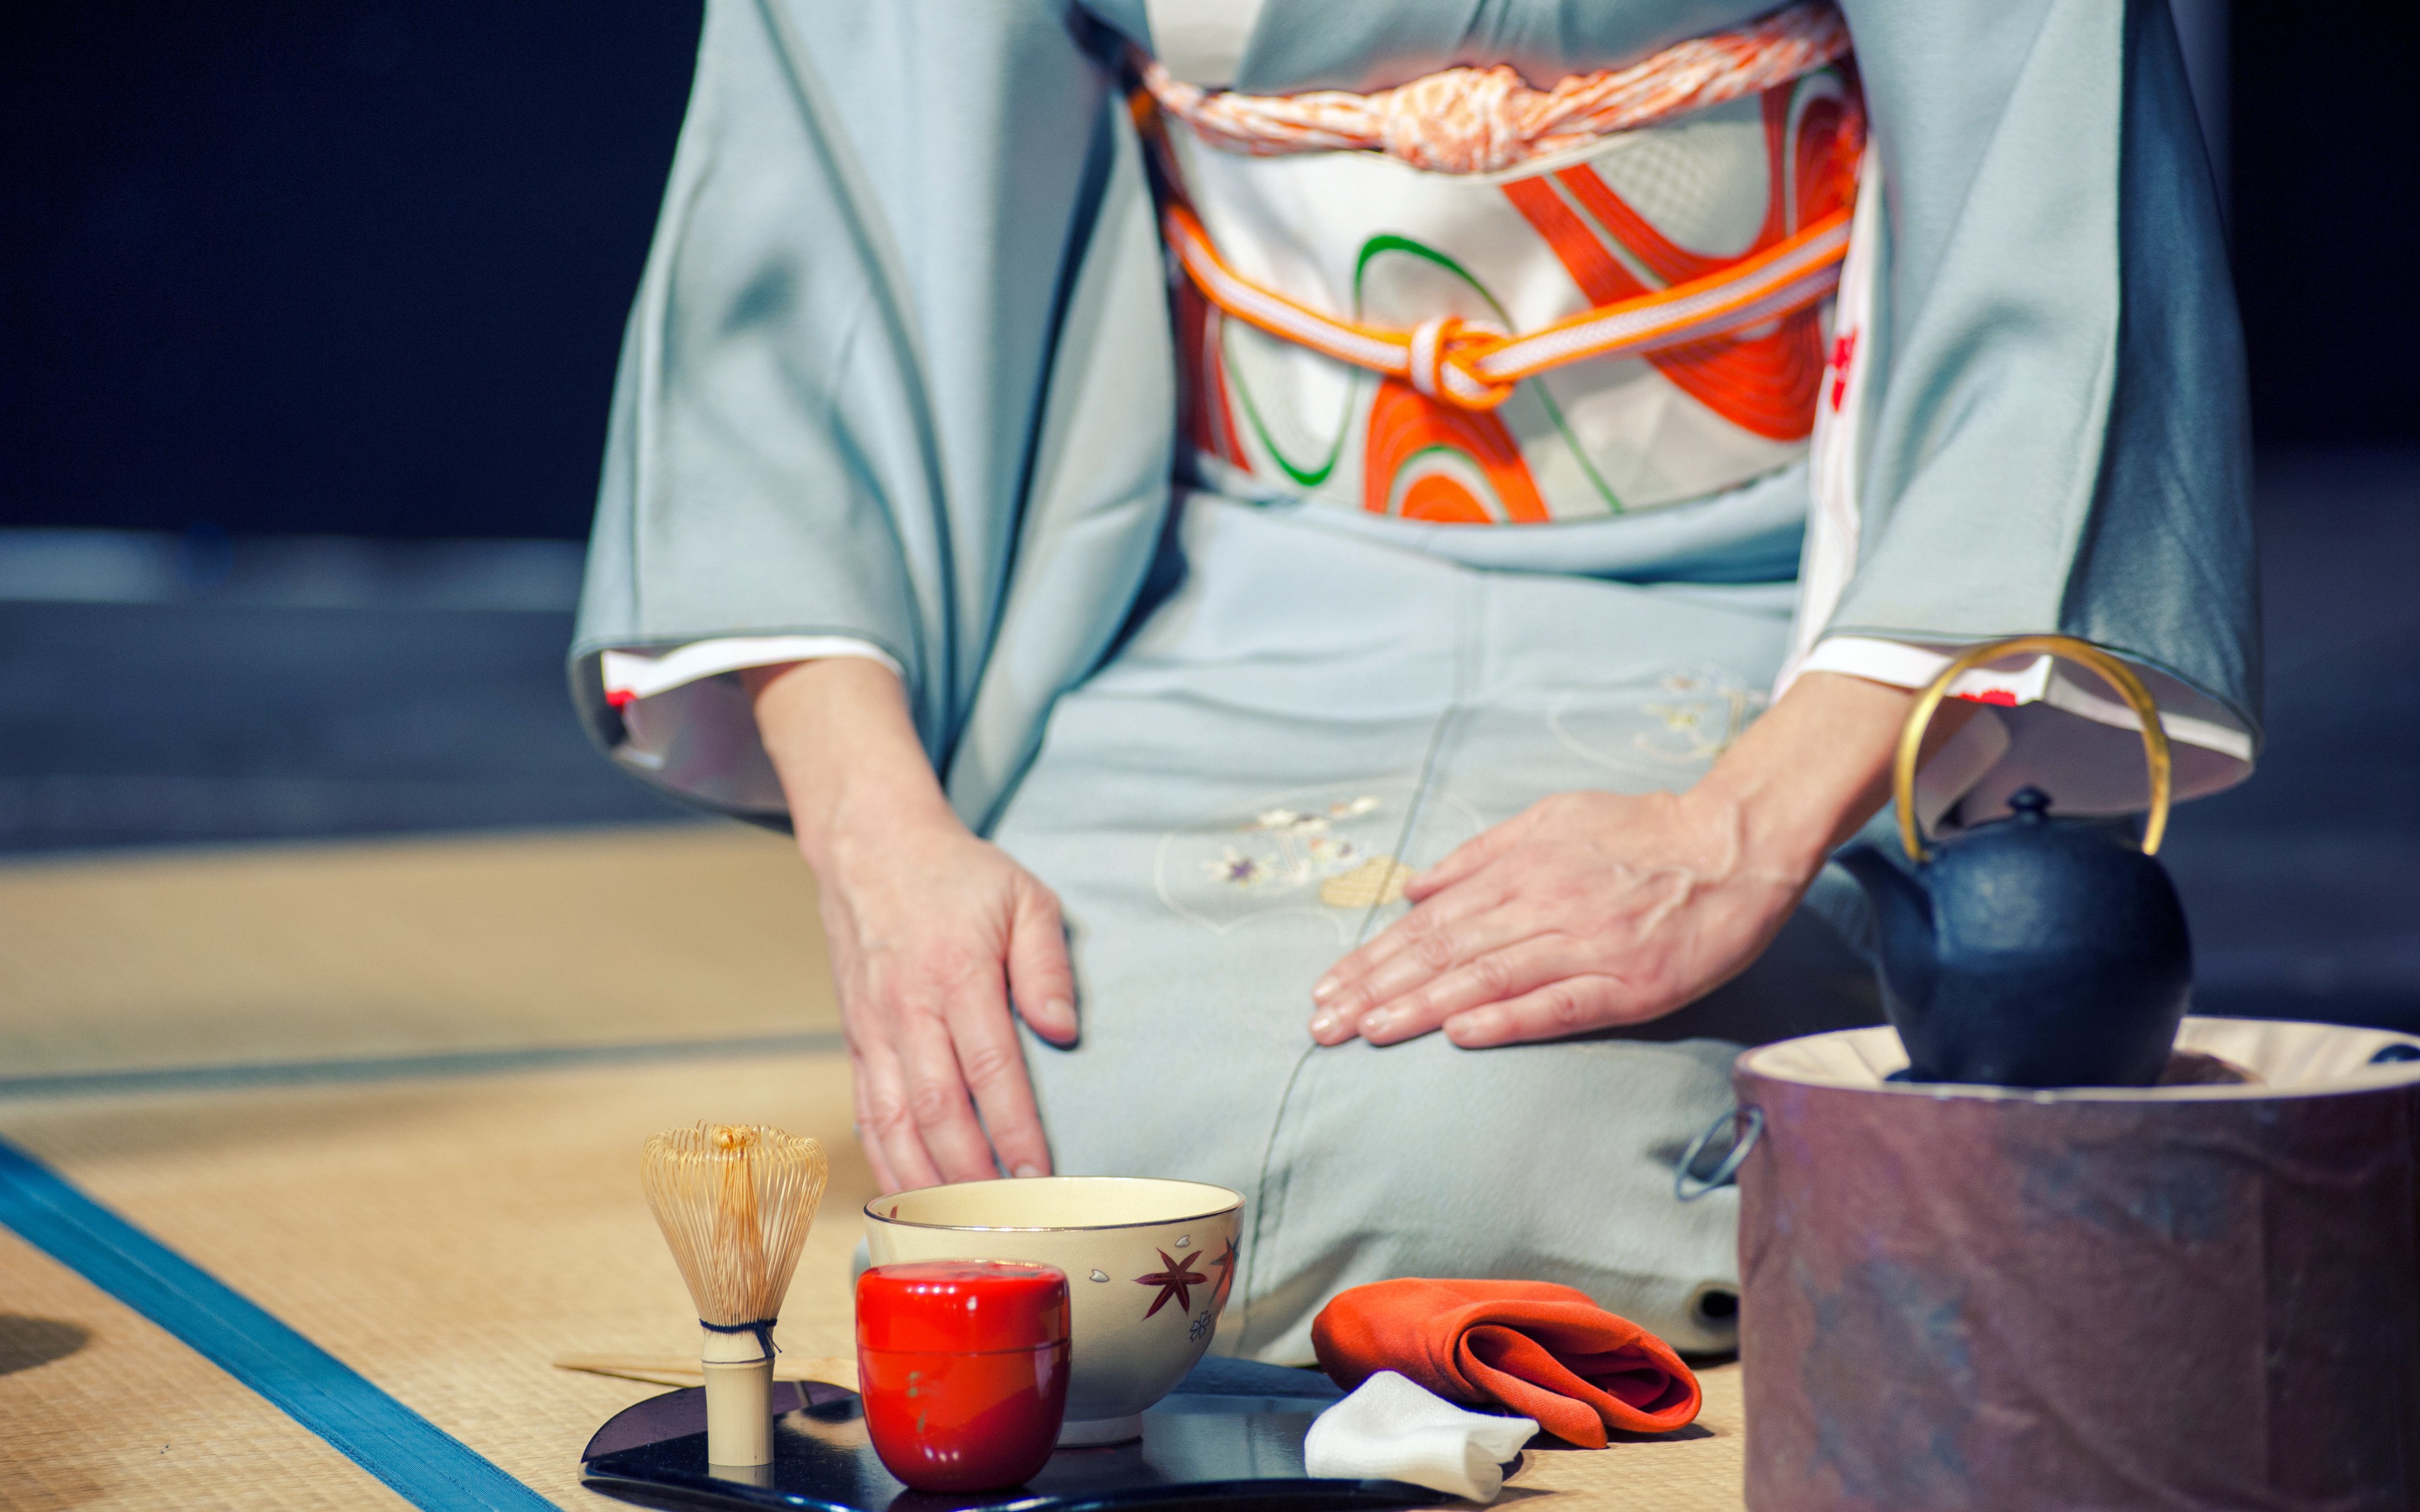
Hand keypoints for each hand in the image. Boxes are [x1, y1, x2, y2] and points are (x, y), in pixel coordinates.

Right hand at [748, 658, 1077, 1191]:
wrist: (870, 848)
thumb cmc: (958, 877)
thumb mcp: (1025, 896)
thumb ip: (1048, 963)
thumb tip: (1063, 1032)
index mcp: (956, 973)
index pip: (990, 1068)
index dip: (1015, 1130)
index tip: (1042, 1177)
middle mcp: (907, 1009)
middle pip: (937, 1110)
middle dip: (971, 1176)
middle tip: (1007, 1224)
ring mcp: (873, 1030)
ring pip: (893, 1123)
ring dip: (925, 1183)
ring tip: (960, 1230)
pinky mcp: (854, 1041)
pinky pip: (866, 1115)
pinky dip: (886, 1163)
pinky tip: (910, 1199)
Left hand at [1307, 787, 1802, 1047]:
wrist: (1734, 843)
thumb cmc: (1640, 833)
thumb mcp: (1551, 819)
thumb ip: (1480, 854)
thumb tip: (1413, 886)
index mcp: (1521, 869)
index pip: (1429, 924)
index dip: (1374, 959)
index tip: (1327, 989)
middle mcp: (1543, 904)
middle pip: (1445, 952)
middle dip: (1376, 990)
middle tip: (1322, 1024)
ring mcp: (1587, 944)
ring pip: (1488, 977)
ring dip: (1421, 1007)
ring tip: (1367, 1031)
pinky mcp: (1631, 981)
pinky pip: (1560, 1003)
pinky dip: (1508, 1018)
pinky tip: (1460, 1034)